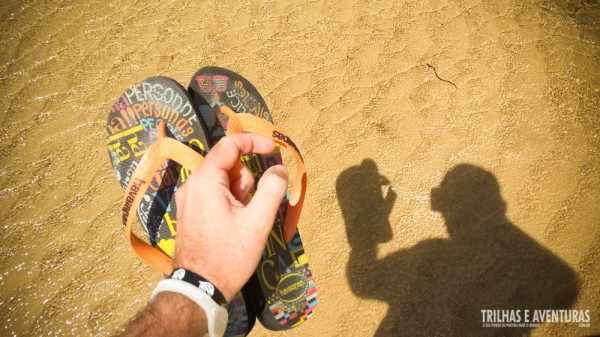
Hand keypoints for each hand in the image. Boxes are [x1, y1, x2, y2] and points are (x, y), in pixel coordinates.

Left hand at [173, 134, 288, 301]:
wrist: (200, 289)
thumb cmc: (229, 255)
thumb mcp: (257, 222)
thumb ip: (272, 189)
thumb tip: (279, 168)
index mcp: (205, 181)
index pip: (229, 145)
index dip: (253, 141)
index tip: (273, 148)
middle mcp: (191, 185)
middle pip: (227, 164)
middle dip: (246, 179)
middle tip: (252, 206)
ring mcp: (188, 200)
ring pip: (222, 181)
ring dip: (239, 192)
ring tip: (243, 220)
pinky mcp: (190, 213)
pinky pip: (214, 194)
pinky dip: (229, 201)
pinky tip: (234, 224)